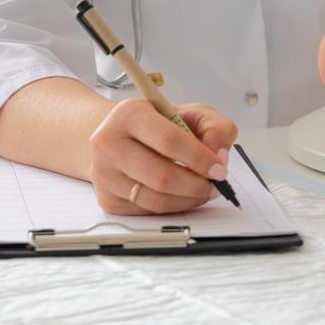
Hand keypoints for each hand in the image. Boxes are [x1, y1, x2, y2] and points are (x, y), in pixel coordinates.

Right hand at [87, 99, 238, 214]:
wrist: (117, 136)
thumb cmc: (157, 124)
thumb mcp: (190, 112)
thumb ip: (214, 127)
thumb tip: (220, 156)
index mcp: (129, 115)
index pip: (168, 140)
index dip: (199, 158)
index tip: (219, 169)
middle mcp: (109, 144)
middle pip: (161, 176)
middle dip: (197, 185)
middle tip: (215, 185)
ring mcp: (104, 174)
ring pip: (155, 199)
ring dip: (188, 200)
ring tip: (204, 191)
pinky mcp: (107, 199)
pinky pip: (148, 212)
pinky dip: (173, 207)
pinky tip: (183, 196)